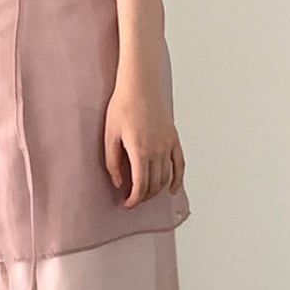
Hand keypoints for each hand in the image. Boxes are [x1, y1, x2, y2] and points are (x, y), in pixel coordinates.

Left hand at [103, 78, 184, 207]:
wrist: (140, 85)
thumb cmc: (122, 106)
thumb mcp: (110, 135)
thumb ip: (113, 162)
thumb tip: (118, 183)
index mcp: (140, 151)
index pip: (140, 186)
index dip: (134, 199)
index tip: (127, 204)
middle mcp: (157, 150)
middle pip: (154, 185)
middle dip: (143, 196)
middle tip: (133, 199)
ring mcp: (168, 145)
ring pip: (166, 177)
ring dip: (156, 190)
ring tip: (145, 193)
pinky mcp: (173, 139)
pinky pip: (179, 164)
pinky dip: (178, 179)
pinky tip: (173, 189)